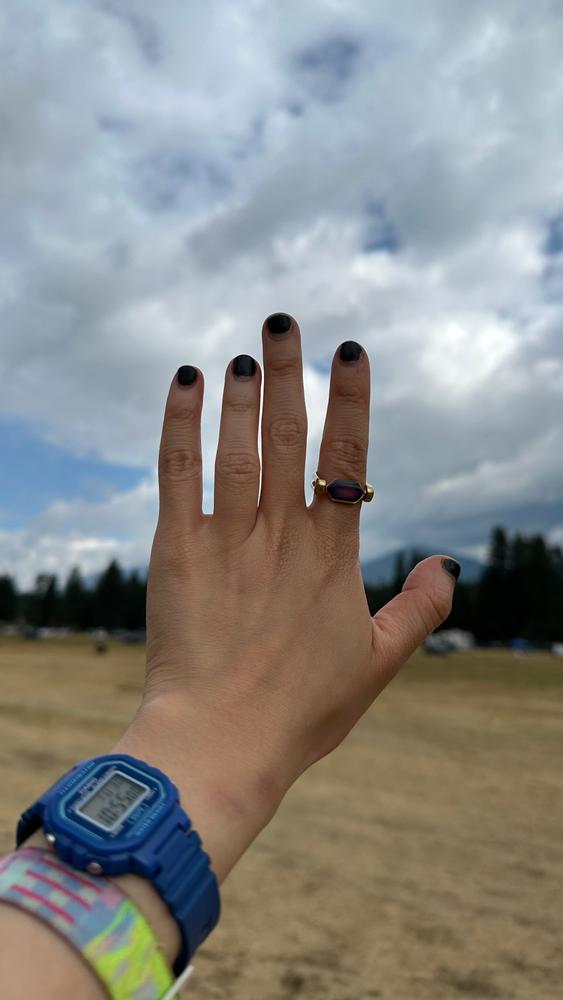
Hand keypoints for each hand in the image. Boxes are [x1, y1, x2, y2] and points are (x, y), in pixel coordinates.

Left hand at [116, 313, 457, 880]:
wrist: (221, 744)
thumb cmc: (301, 710)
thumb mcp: (379, 664)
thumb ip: (421, 610)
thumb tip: (451, 565)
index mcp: (331, 556)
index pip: (347, 460)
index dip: (351, 402)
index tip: (352, 352)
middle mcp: (282, 537)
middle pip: (289, 438)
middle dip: (291, 375)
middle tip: (285, 321)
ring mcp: (228, 541)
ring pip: (238, 449)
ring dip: (243, 394)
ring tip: (248, 348)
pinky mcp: (178, 551)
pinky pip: (179, 475)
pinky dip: (180, 425)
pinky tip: (185, 383)